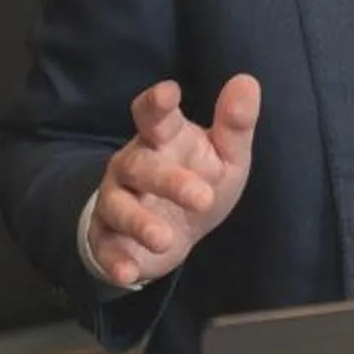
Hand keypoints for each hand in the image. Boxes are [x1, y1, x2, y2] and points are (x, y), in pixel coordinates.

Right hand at [89, 76, 259, 291]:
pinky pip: (106, 247)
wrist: (170, 232)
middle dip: (167, 180)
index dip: (156, 103)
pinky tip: (129, 272)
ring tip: (165, 239)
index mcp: (161, 138)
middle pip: (140, 165)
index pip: (153, 115)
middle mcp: (132, 164)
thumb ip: (235, 124)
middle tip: (201, 196)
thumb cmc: (198, 181)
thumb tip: (247, 81)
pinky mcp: (107, 237)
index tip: (168, 94)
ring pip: (119, 206)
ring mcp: (116, 200)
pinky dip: (115, 260)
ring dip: (139, 222)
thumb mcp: (225, 156)